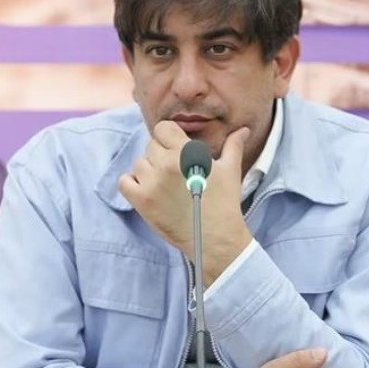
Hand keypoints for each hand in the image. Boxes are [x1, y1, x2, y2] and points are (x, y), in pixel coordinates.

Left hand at [118, 122, 252, 283]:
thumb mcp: (231, 171)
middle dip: (162, 154)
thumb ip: (233, 145)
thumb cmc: (224, 203)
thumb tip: (243, 130)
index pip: (163, 128)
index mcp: (187, 152)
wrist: (215, 239)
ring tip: (165, 183)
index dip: (169, 137)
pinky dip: (133, 183)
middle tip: (175, 171)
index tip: (176, 148)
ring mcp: (151, 183)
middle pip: (151, 146)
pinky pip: (125, 182)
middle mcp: (166, 164)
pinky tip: (148, 190)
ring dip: (149, 170)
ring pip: (139, 163)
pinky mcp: (142, 201)